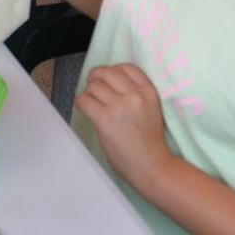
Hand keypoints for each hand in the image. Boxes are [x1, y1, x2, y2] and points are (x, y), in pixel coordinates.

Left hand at [76, 64, 176, 193]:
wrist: (152, 166)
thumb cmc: (150, 142)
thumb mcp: (151, 109)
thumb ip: (135, 94)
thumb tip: (108, 83)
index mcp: (148, 91)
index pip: (126, 67)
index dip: (112, 72)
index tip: (108, 80)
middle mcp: (135, 95)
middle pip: (106, 72)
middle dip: (96, 78)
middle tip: (94, 89)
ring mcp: (119, 106)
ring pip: (93, 86)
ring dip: (89, 94)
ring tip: (93, 104)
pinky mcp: (105, 118)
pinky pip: (84, 100)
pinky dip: (81, 103)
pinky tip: (86, 110)